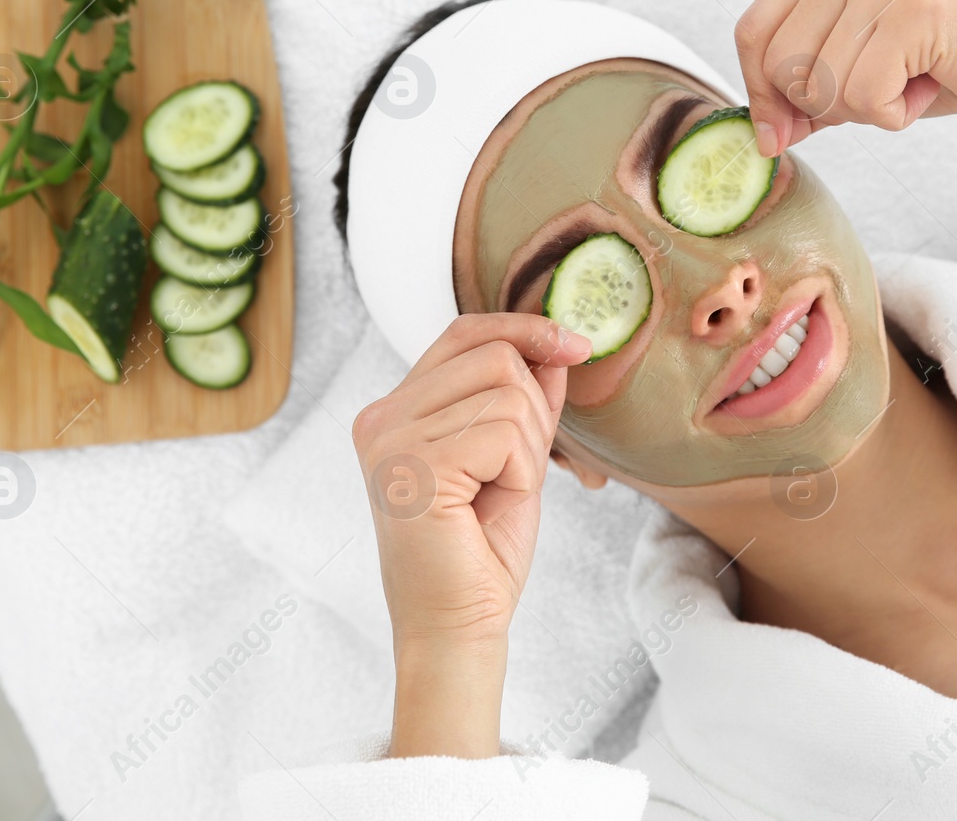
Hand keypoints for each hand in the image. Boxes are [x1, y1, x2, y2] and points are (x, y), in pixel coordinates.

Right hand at [351, 312, 590, 755]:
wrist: (458, 627)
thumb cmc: (481, 550)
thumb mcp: (512, 457)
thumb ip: (525, 400)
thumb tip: (557, 345)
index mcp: (395, 409)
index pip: (464, 332)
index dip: (524, 328)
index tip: (574, 346)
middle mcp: (381, 416)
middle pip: (496, 357)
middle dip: (532, 414)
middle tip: (511, 475)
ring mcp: (391, 439)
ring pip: (509, 392)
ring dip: (527, 449)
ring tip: (495, 495)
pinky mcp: (414, 465)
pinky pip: (506, 432)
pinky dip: (522, 471)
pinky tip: (490, 505)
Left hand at [735, 0, 956, 157]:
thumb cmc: (949, 61)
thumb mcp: (861, 69)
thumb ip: (807, 89)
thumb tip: (765, 134)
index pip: (752, 31)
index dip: (759, 92)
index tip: (782, 132)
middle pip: (779, 63)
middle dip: (821, 106)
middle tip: (879, 95)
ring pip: (820, 84)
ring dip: (866, 110)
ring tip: (910, 83)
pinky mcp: (914, 8)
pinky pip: (864, 95)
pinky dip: (894, 114)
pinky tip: (928, 86)